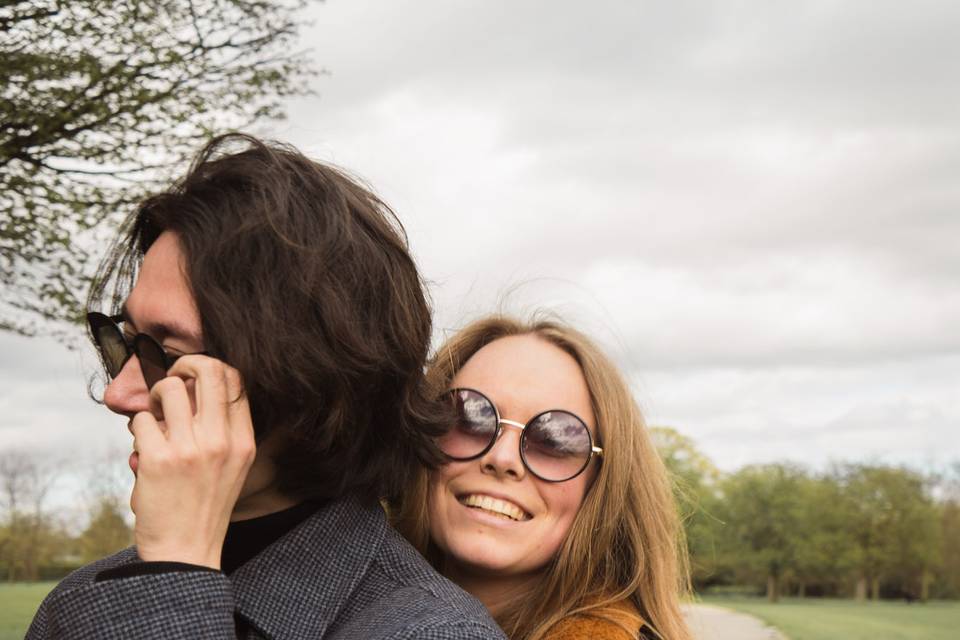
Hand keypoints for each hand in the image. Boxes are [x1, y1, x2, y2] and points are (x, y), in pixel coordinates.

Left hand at [129, 356, 255, 567]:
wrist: (186, 551)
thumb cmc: (205, 506)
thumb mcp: (233, 466)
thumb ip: (225, 429)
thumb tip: (196, 386)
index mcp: (244, 441)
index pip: (237, 380)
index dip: (212, 367)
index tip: (195, 377)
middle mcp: (221, 441)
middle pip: (209, 370)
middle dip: (186, 364)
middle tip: (174, 377)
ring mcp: (190, 449)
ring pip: (170, 389)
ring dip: (157, 397)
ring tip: (157, 417)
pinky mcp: (158, 459)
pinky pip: (143, 419)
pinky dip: (139, 427)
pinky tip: (144, 447)